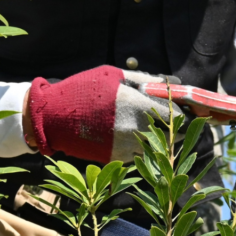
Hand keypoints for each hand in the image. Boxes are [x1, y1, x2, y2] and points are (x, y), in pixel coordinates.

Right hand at [25, 65, 179, 162]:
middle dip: (174, 129)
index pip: (176, 117)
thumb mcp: (114, 76)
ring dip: (158, 141)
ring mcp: (125, 147)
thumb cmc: (83, 89)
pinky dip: (140, 148)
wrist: (52, 116)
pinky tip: (131, 136)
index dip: (183, 115)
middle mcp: (135, 129)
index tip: (182, 111)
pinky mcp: (116, 158)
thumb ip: (146, 79)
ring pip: (155, 149)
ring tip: (149, 128)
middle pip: (171, 136)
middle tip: (169, 121)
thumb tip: (172, 82)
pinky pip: (138, 155)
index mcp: (137, 105)